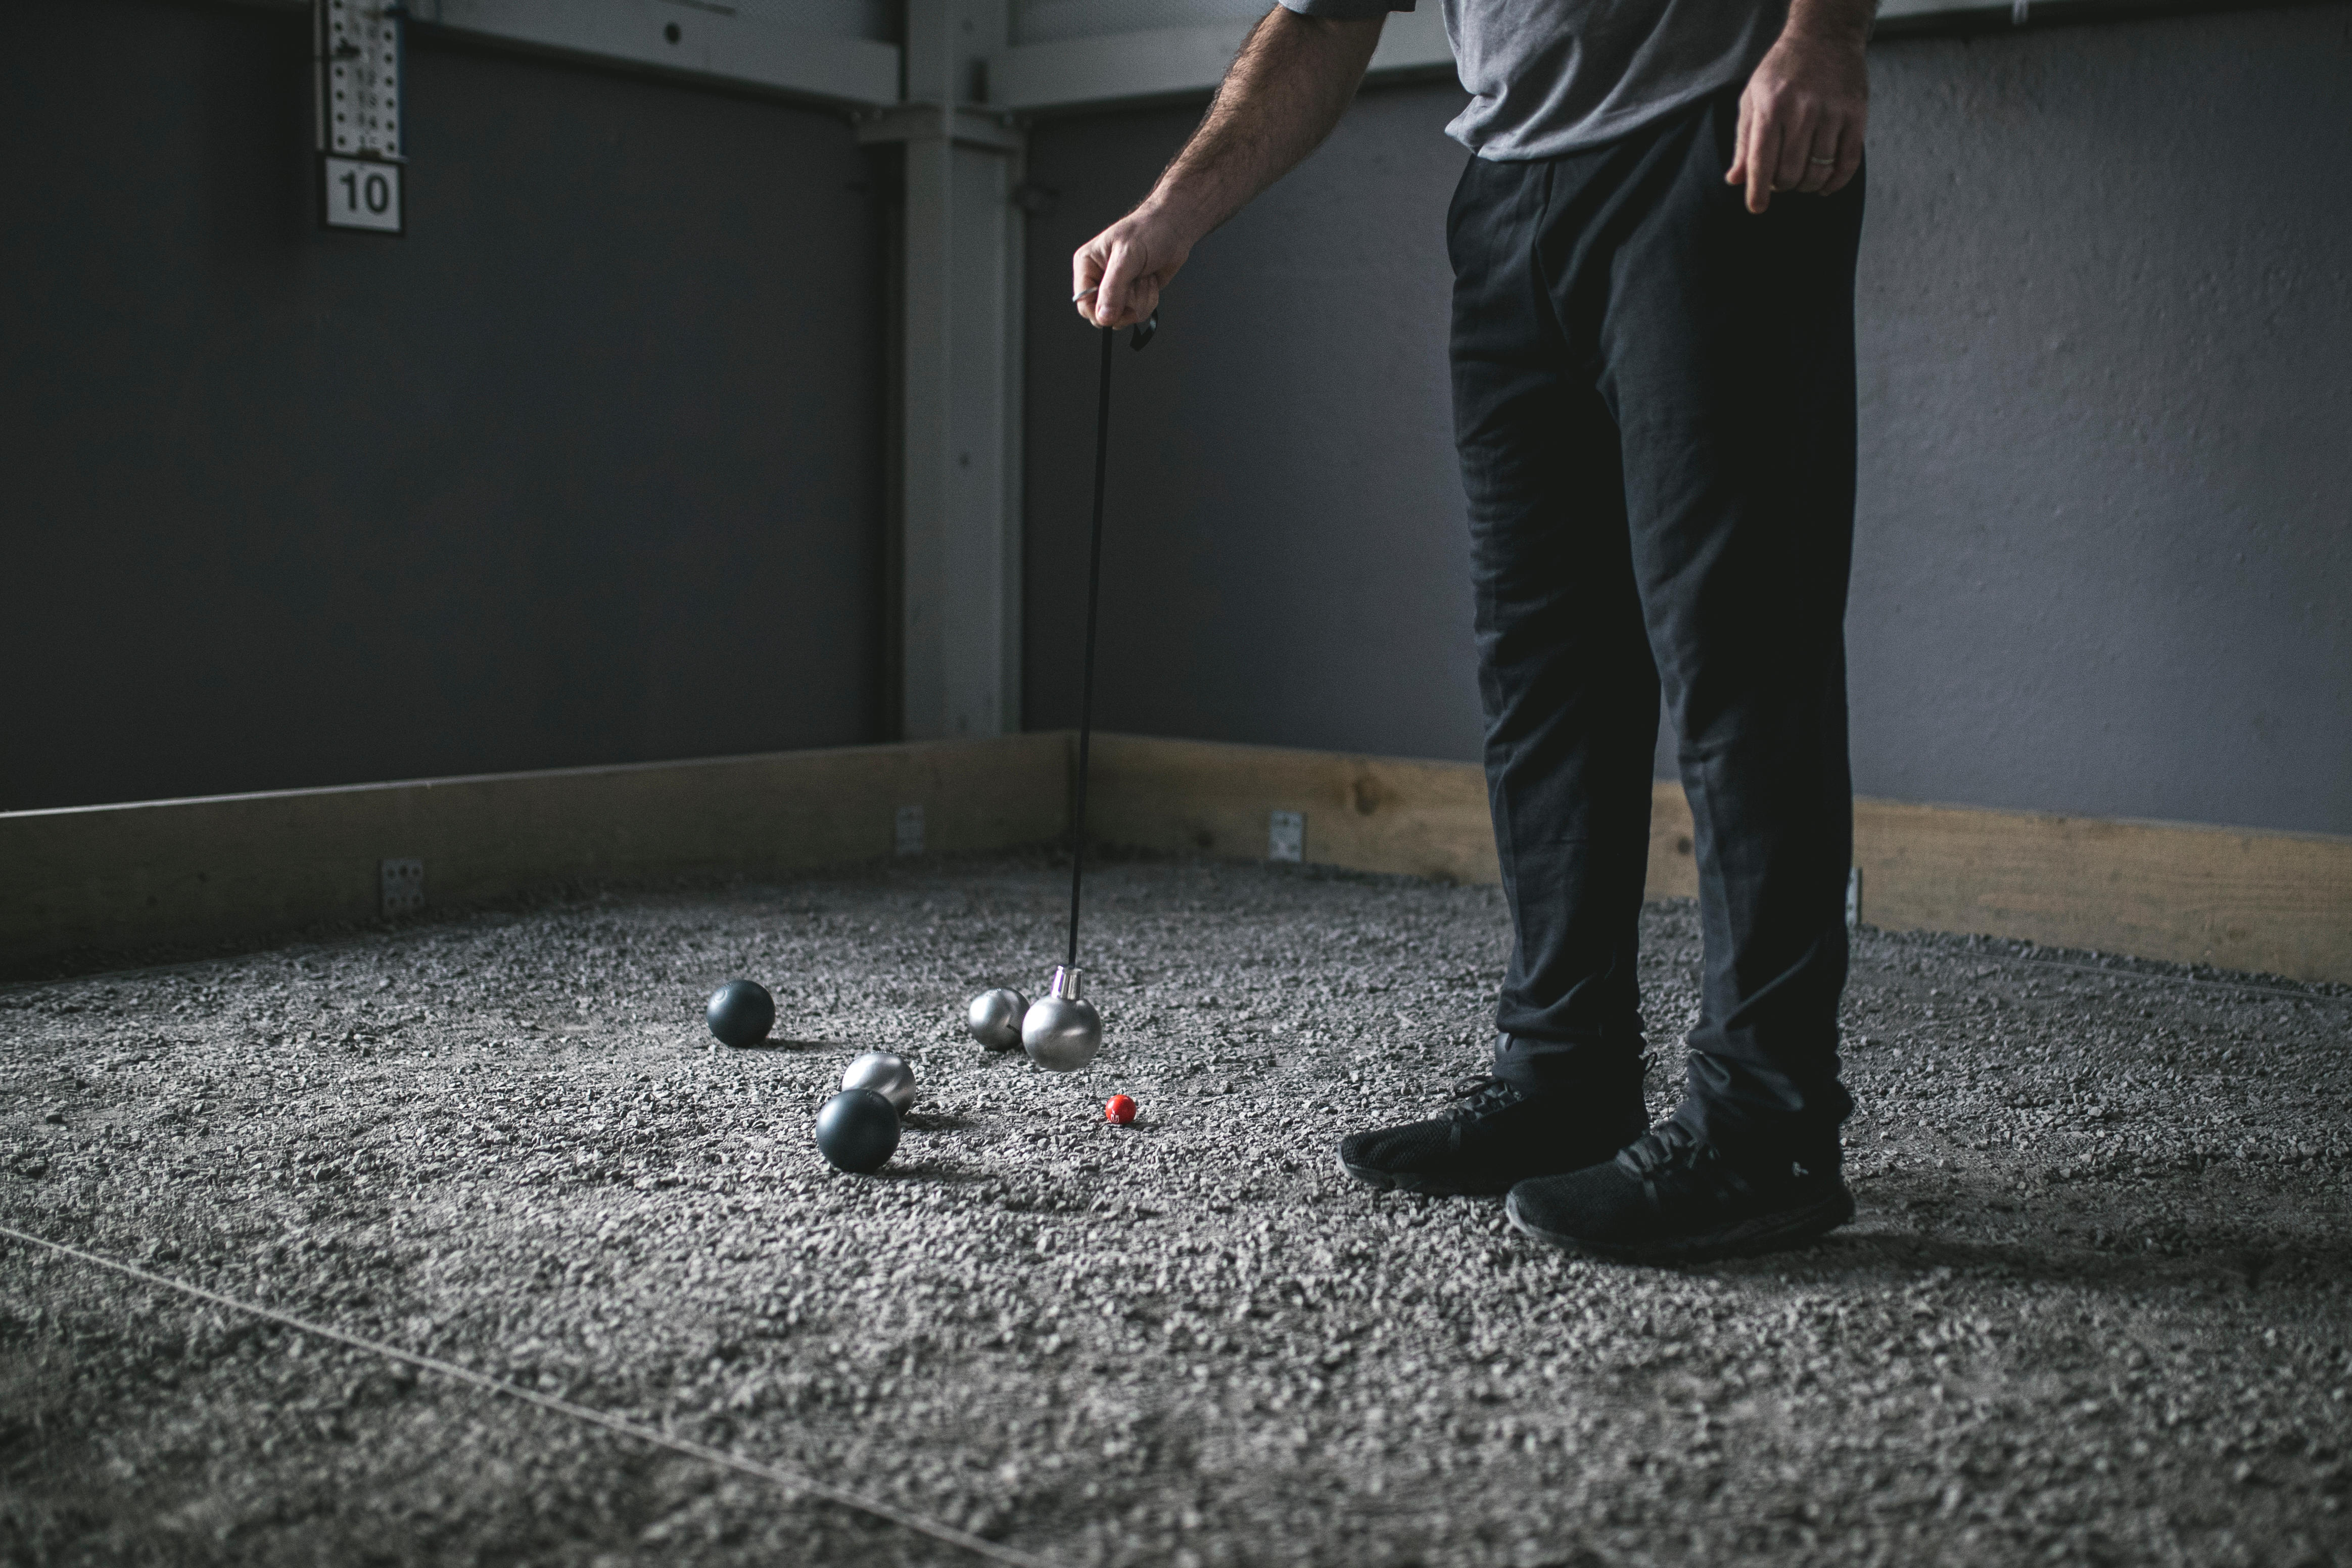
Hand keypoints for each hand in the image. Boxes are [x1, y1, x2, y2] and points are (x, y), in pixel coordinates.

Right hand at [1072, 201, 1196, 328]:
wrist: (1173, 229)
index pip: (1083, 303)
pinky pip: (1136, 313)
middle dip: (1125, 305)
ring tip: (1145, 278)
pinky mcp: (1133, 295)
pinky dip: (1148, 301)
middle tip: (1135, 284)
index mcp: (1088, 265)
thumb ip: (1113, 288)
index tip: (1120, 308)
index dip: (1101, 312)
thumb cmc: (1149, 230)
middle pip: (1103, 315)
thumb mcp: (1128, 257)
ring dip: (1140, 301)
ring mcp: (1117, 289)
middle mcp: (1099, 279)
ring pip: (1122, 317)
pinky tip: (1150, 282)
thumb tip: (1103, 316)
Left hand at [1726, 30, 1867, 213]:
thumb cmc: (1781, 71)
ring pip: (1818, 171)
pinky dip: (1835, 182)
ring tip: (1800, 180)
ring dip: (1806, 185)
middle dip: (1782, 185)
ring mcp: (1832, 113)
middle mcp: (1802, 111)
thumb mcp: (1752, 98)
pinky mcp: (1856, 114)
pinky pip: (1848, 162)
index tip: (1756, 208)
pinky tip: (1824, 186)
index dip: (1757, 191)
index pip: (1761, 161)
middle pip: (1790, 172)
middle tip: (1780, 179)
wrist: (1824, 36)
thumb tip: (1735, 180)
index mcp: (1771, 107)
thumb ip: (1744, 141)